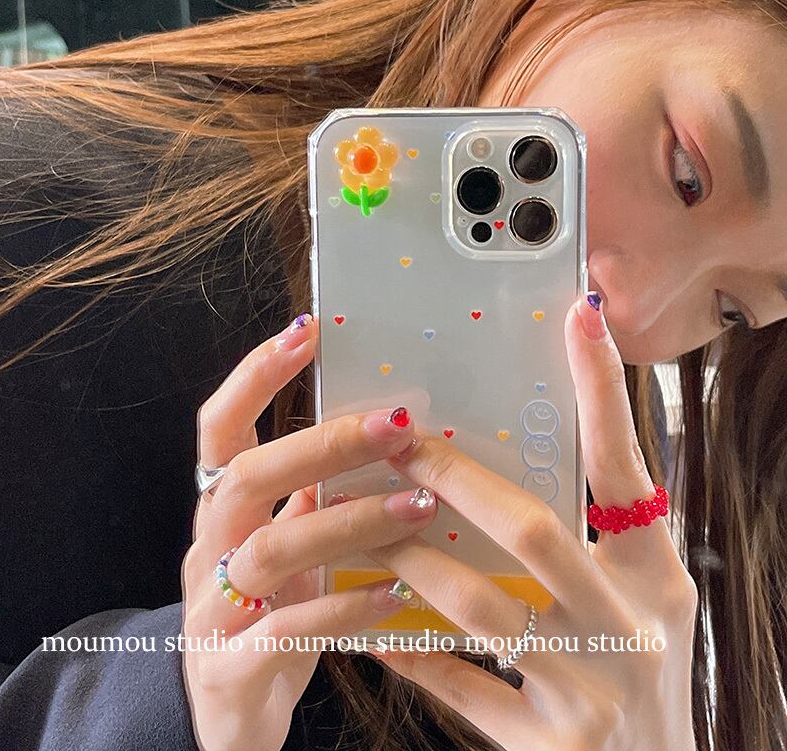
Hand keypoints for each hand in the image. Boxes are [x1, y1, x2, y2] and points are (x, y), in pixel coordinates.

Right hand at [181, 314, 437, 750]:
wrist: (227, 716)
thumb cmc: (269, 615)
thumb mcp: (289, 547)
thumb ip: (312, 496)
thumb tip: (377, 436)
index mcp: (221, 511)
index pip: (221, 427)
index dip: (255, 377)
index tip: (306, 332)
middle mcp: (208, 549)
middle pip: (246, 478)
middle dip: (321, 445)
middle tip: (395, 427)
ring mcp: (212, 609)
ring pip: (271, 549)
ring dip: (351, 522)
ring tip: (419, 507)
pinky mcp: (230, 666)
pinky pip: (289, 629)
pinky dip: (345, 608)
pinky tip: (395, 594)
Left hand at [361, 294, 698, 750]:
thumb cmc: (645, 672)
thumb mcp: (643, 599)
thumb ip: (595, 538)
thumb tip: (528, 455)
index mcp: (656, 576)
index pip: (626, 467)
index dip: (604, 390)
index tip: (578, 317)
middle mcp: (631, 628)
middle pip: (533, 531)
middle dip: (457, 479)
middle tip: (404, 442)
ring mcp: (590, 692)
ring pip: (482, 608)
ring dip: (415, 560)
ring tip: (369, 524)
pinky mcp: (547, 748)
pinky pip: (461, 689)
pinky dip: (414, 651)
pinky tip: (375, 624)